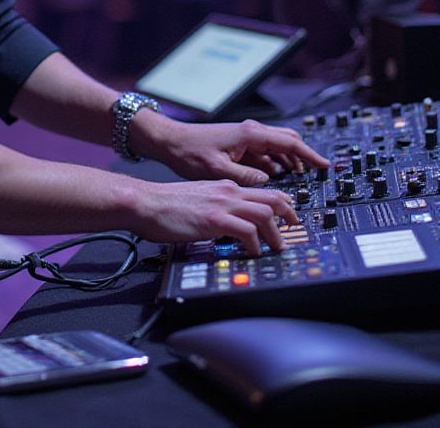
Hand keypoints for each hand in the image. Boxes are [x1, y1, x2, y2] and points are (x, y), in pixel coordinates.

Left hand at [132, 115, 329, 186]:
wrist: (170, 141)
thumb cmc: (189, 152)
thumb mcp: (218, 170)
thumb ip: (246, 178)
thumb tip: (268, 183)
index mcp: (250, 134)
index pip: (290, 143)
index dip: (310, 156)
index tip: (325, 166)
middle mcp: (251, 132)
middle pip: (287, 141)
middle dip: (303, 157)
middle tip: (315, 174)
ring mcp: (245, 138)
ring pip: (276, 147)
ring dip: (289, 162)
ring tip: (298, 179)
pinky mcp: (238, 145)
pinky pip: (264, 153)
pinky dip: (274, 164)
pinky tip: (275, 177)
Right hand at [135, 179, 297, 251]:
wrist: (146, 202)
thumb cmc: (165, 205)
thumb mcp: (199, 200)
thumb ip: (217, 208)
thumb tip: (230, 225)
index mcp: (224, 187)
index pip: (263, 191)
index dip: (282, 204)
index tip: (288, 217)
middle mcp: (227, 192)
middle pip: (272, 199)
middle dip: (289, 216)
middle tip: (293, 232)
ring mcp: (222, 205)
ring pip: (265, 213)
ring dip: (276, 234)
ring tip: (276, 247)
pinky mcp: (214, 219)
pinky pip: (247, 231)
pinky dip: (255, 244)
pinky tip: (252, 252)